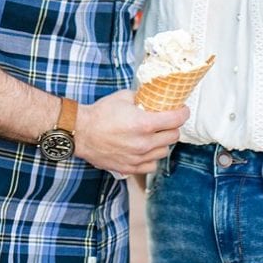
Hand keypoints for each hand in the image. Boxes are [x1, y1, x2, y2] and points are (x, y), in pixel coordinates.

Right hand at [72, 90, 186, 176]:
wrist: (79, 132)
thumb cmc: (100, 114)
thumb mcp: (124, 97)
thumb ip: (143, 97)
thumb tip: (155, 95)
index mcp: (145, 124)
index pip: (177, 119)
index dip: (183, 113)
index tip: (182, 110)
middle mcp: (144, 143)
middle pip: (174, 136)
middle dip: (173, 127)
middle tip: (167, 122)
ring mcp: (137, 157)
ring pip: (164, 152)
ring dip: (163, 143)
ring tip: (155, 136)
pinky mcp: (129, 168)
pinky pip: (151, 166)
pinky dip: (152, 158)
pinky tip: (146, 150)